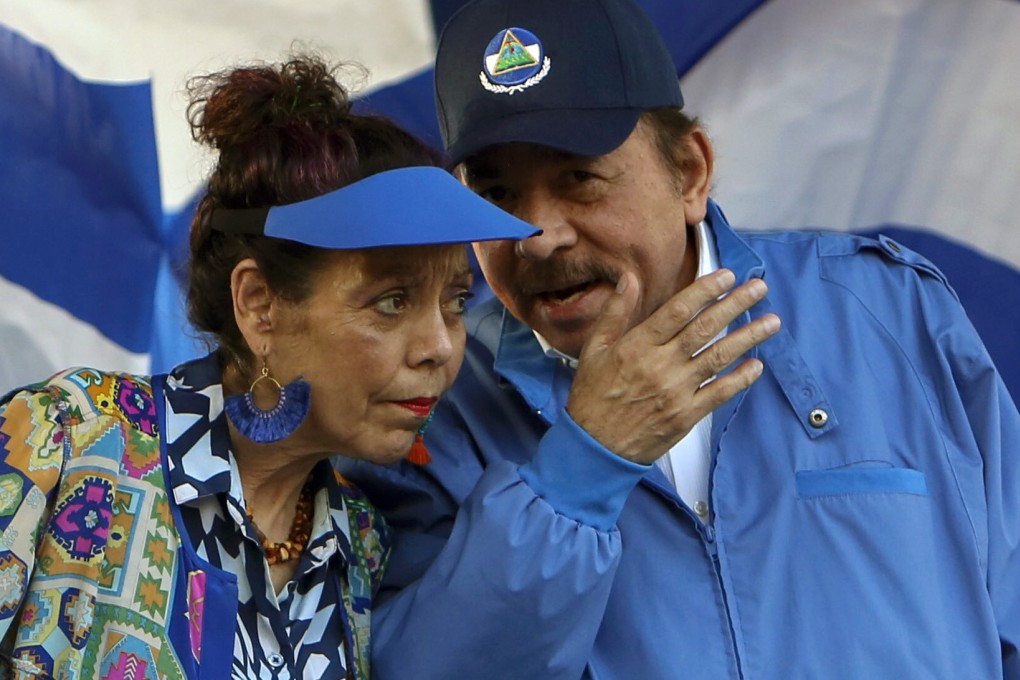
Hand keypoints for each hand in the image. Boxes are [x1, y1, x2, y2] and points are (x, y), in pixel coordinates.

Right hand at [566, 269, 779, 464]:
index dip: (705, 290)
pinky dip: (741, 379)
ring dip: (749, 337)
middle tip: (759, 288)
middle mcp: (660, 366)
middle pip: (705, 328)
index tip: (727, 276)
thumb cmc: (592, 398)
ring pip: (719, 357)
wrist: (595, 447)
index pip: (678, 310)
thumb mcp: (594, 350)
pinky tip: (757, 366)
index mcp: (637, 346)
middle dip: (736, 305)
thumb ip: (615, 312)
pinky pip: (720, 393)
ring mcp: (676, 391)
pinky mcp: (686, 415)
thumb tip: (629, 278)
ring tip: (772, 322)